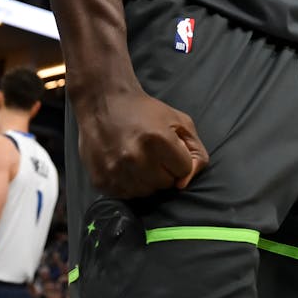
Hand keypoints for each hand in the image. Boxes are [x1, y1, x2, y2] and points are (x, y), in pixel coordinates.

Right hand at [76, 89, 208, 197]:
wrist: (103, 102)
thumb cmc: (145, 111)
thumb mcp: (179, 121)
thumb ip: (196, 151)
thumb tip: (186, 181)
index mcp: (158, 139)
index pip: (184, 170)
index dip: (179, 159)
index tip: (169, 149)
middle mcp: (136, 157)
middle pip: (165, 184)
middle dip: (164, 170)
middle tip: (152, 153)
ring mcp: (116, 170)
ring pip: (146, 192)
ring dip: (147, 179)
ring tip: (138, 158)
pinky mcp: (101, 180)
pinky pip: (126, 195)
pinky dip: (129, 184)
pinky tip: (124, 165)